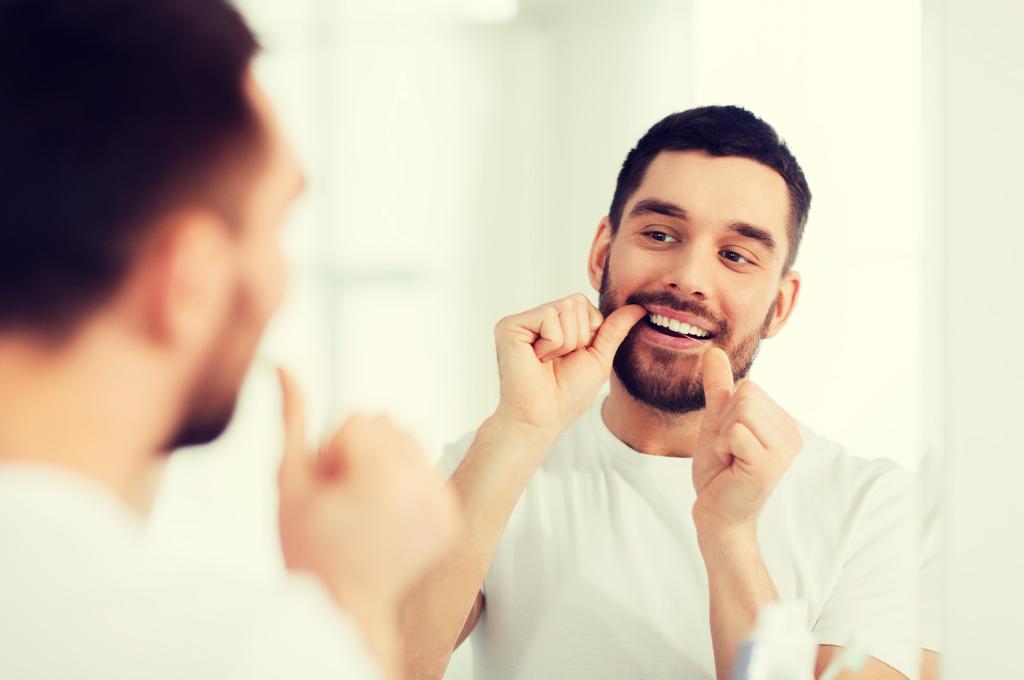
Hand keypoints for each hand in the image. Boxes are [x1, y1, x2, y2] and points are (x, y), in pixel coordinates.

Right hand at [275, 368, 458, 621]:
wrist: (344, 607)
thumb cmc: (309, 550)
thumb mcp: (289, 481)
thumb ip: (292, 419)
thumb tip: (283, 366)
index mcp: (383, 476)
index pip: (358, 420)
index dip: (332, 452)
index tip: (328, 490)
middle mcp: (421, 486)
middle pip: (388, 425)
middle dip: (360, 452)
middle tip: (344, 499)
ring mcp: (441, 504)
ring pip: (409, 444)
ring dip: (384, 463)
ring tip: (363, 508)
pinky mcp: (451, 518)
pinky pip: (427, 471)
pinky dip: (406, 485)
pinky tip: (385, 519)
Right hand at [492, 294, 646, 435]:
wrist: (543, 418)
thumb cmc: (567, 394)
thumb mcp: (599, 357)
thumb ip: (615, 329)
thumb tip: (639, 306)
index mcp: (554, 324)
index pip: (584, 304)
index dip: (589, 333)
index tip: (572, 357)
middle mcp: (536, 318)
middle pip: (576, 302)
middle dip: (579, 337)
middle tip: (558, 361)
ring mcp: (522, 321)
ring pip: (565, 309)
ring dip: (566, 343)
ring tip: (547, 361)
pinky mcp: (510, 326)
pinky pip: (549, 317)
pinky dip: (552, 344)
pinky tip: (537, 359)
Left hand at [691, 348, 801, 534]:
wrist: (717, 515)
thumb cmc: (719, 473)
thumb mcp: (716, 422)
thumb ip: (719, 388)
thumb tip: (713, 350)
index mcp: (784, 423)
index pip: (749, 387)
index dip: (728, 412)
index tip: (731, 442)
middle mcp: (792, 434)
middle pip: (746, 393)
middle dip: (725, 422)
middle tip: (730, 453)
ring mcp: (783, 451)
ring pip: (741, 410)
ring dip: (723, 435)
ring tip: (731, 459)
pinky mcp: (768, 465)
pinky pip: (735, 432)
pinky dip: (722, 447)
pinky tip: (731, 468)